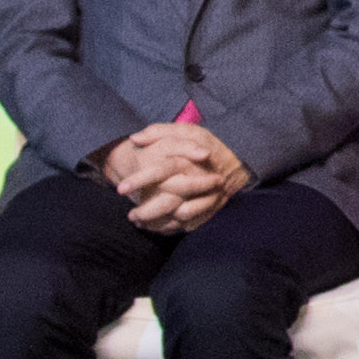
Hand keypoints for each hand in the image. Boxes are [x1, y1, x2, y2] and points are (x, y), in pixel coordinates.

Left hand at [100, 124, 237, 225]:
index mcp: (187, 160)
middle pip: (167, 201)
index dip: (140, 179)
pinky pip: (187, 224)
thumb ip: (158, 132)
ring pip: (176, 217)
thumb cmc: (206, 144)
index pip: (160, 170)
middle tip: (129, 215)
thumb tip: (134, 138)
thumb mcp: (186, 130)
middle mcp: (196, 181)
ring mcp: (204, 199)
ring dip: (156, 223)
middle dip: (146, 211)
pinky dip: (170, 228)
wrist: (238, 162)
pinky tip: (154, 226)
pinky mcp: (208, 211)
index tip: (120, 189)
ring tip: (137, 221)